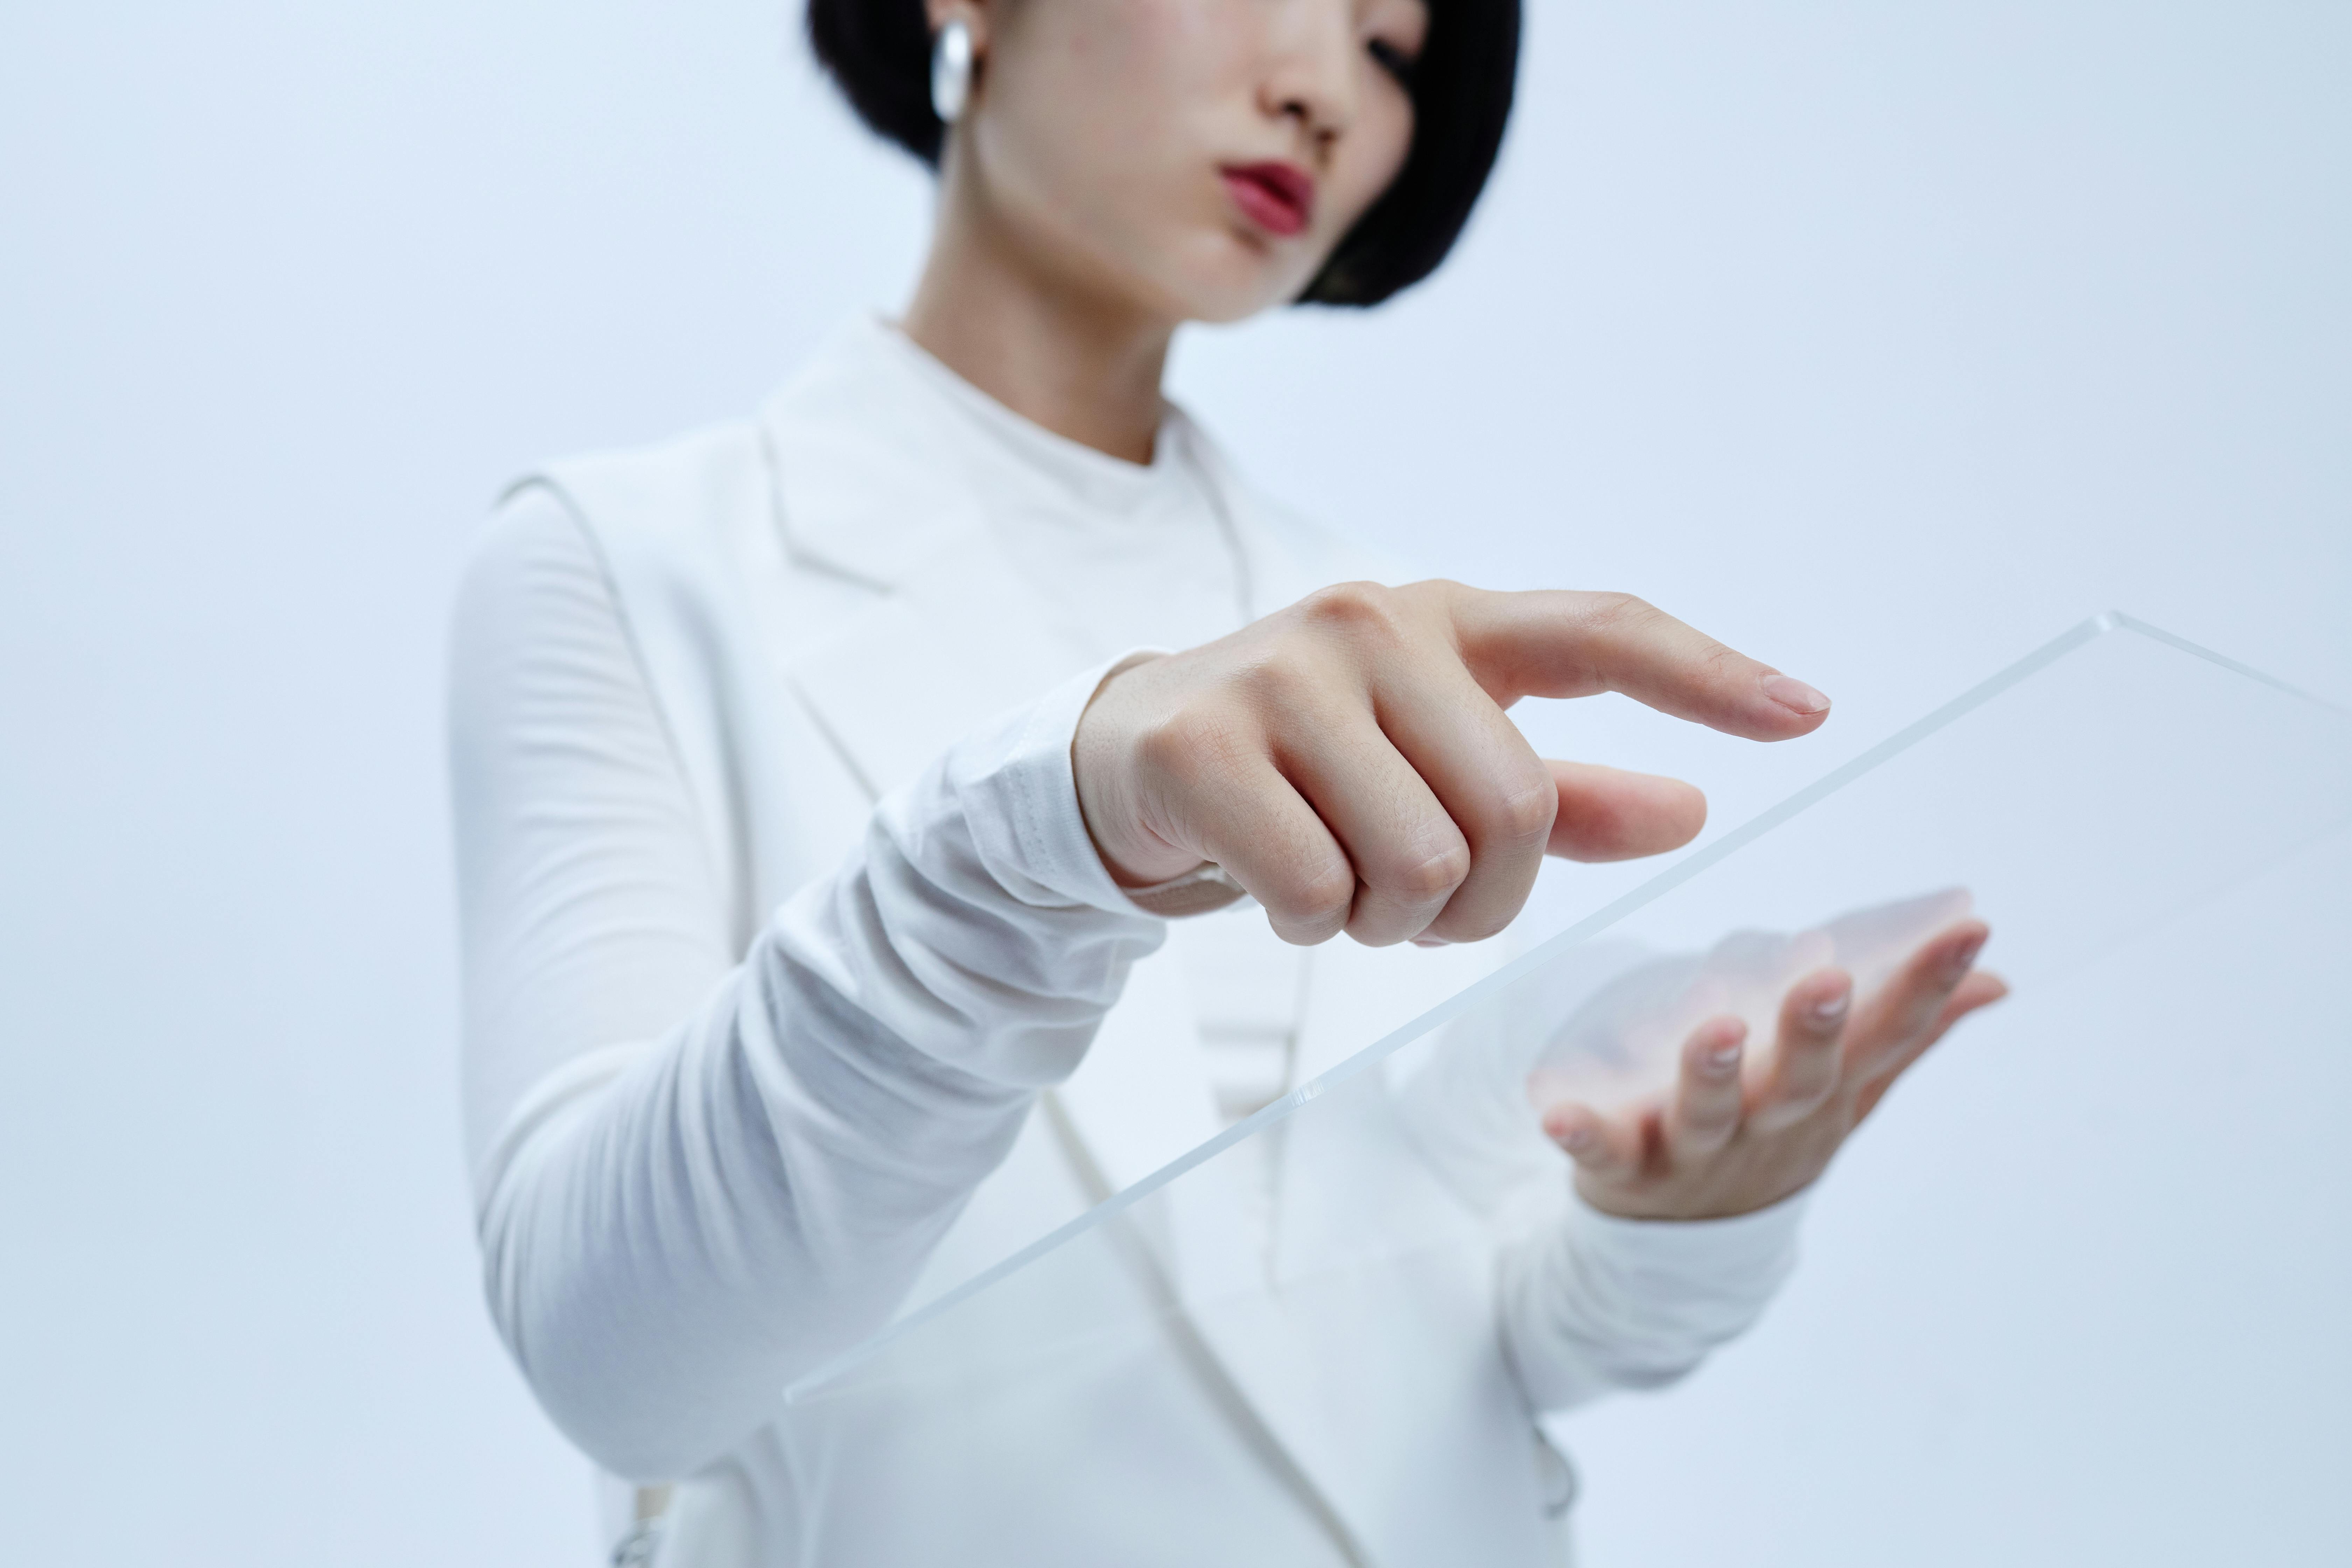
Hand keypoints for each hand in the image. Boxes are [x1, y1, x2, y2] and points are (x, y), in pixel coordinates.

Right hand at [1072, 581, 1832, 946]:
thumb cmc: (1303, 774)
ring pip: (1421, 862)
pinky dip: (1314, 926)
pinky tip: (1277, 892)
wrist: (1124, 765)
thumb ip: (1561, 798)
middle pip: (1517, 809)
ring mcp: (1282, 673)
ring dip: (1392, 922)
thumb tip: (1691, 812)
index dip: (1710, 674)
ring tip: (1341, 892)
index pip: (1601, 629)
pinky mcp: (1203, 740)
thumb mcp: (1431, 773)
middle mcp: (1371, 623)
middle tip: (1418, 908)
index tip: (1812, 716)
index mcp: (1444, 621)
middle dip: (1482, 900)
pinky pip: (1319, 889)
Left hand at [1543, 921, 2008, 1219]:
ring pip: (1708, 1114)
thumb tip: (1995, 979)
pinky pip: (1601, 1153)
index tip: (1971, 927)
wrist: (1686, 1243)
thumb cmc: (1773, 1135)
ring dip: (1713, 1073)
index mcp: (1822, 1094)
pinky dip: (1581, 1135)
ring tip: (1718, 1029)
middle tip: (1828, 979)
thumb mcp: (1846, 1093)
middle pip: (1799, 1081)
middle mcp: (1766, 1124)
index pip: (1888, 1037)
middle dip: (1815, 1032)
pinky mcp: (1624, 1168)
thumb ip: (1910, 1034)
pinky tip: (1555, 1113)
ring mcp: (1695, 1150)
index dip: (1930, 985)